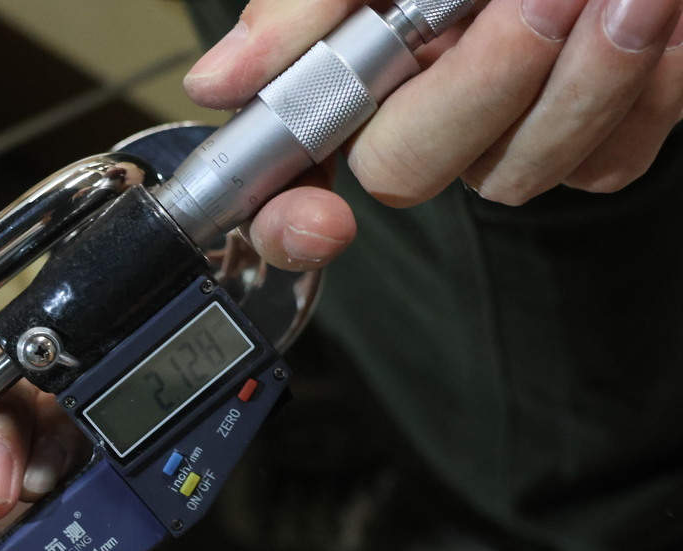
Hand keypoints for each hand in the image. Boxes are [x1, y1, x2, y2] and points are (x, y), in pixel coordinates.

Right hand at [183, 0, 682, 265]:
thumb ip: (302, 10)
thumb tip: (220, 81)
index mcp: (359, 69)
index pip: (292, 171)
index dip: (289, 218)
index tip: (320, 221)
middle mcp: (421, 111)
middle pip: (407, 173)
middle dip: (478, 87)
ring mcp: (505, 136)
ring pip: (518, 176)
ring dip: (580, 80)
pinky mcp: (595, 141)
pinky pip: (610, 160)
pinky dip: (639, 89)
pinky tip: (652, 18)